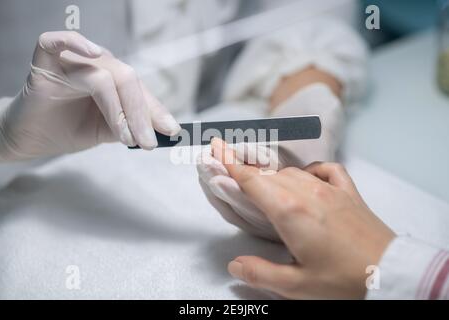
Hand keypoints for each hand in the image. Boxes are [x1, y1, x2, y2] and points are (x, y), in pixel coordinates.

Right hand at [0, 31, 179, 160]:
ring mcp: (71, 60)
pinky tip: (93, 54)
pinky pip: (58, 42)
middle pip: (127, 80)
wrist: (32, 138)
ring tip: (124, 137)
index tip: (171, 132)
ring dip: (118, 109)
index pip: (139, 90)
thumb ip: (132, 126)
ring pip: (103, 75)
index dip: (156, 110)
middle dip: (140, 114)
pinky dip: (75, 42)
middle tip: (147, 142)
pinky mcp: (45, 61)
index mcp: (113, 78)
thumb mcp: (108, 130)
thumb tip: (166, 131)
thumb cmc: (70, 129)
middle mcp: (95, 65)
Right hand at [211, 138, 395, 298]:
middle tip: (231, 167)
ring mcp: (329, 190)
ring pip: (292, 172)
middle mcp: (306, 193)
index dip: (230, 163)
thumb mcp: (297, 284)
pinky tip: (307, 179)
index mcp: (289, 212)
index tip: (216, 148)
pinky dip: (311, 171)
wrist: (390, 273)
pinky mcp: (348, 193)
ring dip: (274, 175)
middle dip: (246, 168)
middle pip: (268, 174)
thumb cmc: (345, 280)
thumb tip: (235, 266)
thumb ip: (260, 272)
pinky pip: (326, 170)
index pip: (251, 180)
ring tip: (265, 184)